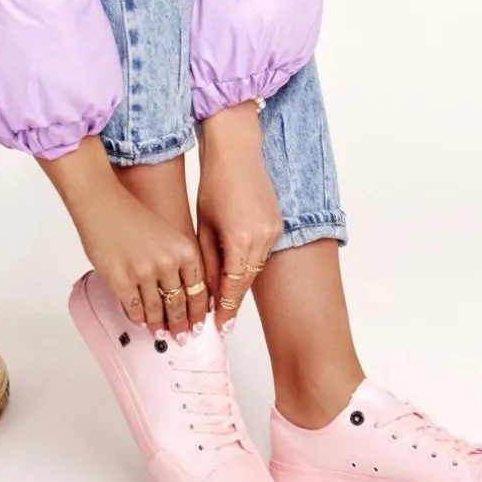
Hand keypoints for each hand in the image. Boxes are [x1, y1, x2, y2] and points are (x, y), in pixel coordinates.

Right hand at [39, 138, 209, 340]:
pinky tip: (140, 321)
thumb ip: (178, 260)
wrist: (102, 204)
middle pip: (180, 303)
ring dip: (159, 325)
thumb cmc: (132, 215)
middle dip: (182, 324)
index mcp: (184, 249)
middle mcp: (168, 263)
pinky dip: (138, 318)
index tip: (200, 322)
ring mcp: (144, 273)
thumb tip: (182, 291)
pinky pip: (134, 308)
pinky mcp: (121, 280)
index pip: (199, 289)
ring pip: (157, 310)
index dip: (200, 311)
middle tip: (183, 335)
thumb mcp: (167, 233)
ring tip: (161, 332)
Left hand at [197, 103, 282, 332]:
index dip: (226, 308)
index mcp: (241, 239)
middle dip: (233, 300)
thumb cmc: (215, 185)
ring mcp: (273, 231)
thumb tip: (210, 290)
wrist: (238, 155)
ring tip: (224, 299)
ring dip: (241, 282)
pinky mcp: (277, 225)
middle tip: (220, 319)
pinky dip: (249, 264)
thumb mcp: (204, 226)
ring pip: (255, 268)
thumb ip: (209, 260)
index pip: (234, 285)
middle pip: (246, 280)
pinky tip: (237, 271)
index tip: (219, 326)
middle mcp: (262, 238)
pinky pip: (262, 253)